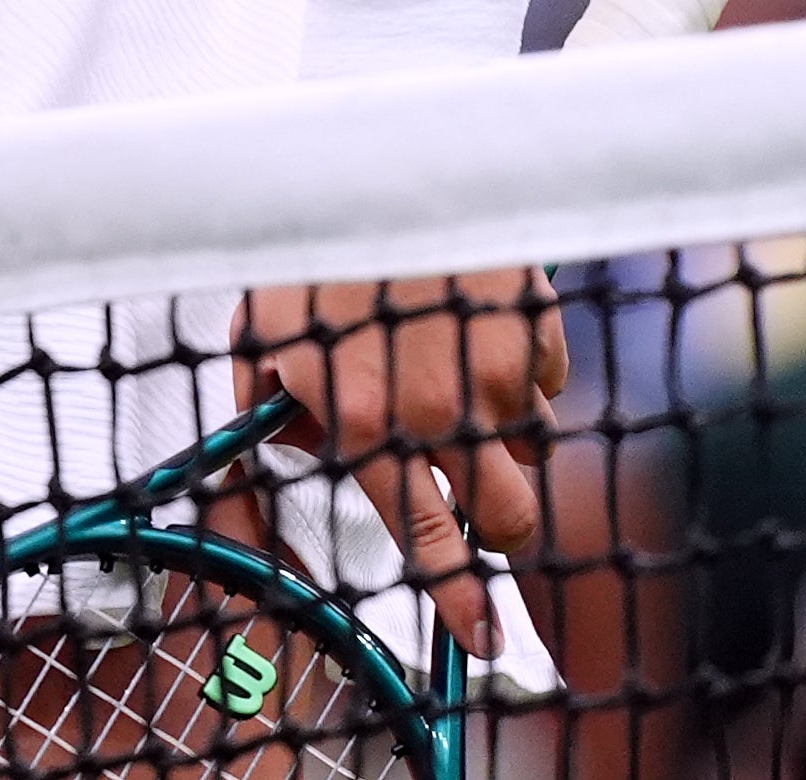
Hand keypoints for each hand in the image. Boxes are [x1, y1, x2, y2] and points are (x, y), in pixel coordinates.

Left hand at [241, 266, 561, 655]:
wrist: (373, 164)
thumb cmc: (307, 254)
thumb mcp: (258, 342)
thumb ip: (268, 424)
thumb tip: (274, 484)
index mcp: (369, 421)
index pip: (430, 539)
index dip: (463, 602)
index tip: (486, 641)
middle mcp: (442, 408)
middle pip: (513, 519)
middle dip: (502, 527)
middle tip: (477, 498)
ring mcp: (500, 370)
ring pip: (532, 445)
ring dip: (502, 430)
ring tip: (448, 367)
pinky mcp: (538, 329)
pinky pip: (547, 381)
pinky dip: (520, 370)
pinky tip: (472, 324)